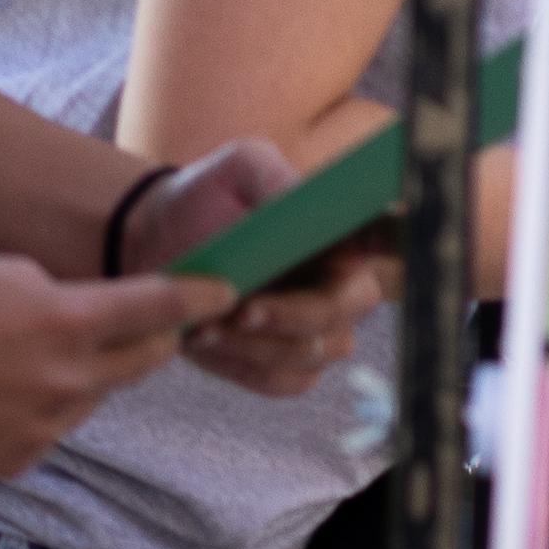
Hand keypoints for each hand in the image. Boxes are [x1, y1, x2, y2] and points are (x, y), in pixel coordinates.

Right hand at [0, 248, 222, 474]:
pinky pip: (48, 432)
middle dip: (151, 339)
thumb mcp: (6, 272)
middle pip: (139, 362)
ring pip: (91, 400)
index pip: (154, 308)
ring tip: (29, 355)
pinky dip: (38, 412)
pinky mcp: (11, 461)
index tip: (225, 290)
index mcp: (65, 321)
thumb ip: (63, 298)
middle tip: (153, 324)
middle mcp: (63, 382)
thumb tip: (90, 321)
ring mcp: (39, 429)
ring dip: (85, 378)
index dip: (195, 297)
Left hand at [109, 140, 383, 398]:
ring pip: (308, 354)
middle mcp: (344, 288)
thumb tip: (303, 201)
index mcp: (344, 237)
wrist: (161, 239)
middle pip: (338, 316)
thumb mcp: (239, 167)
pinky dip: (242, 365)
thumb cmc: (211, 196)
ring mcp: (319, 333)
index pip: (387, 245)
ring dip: (254, 344)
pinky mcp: (284, 366)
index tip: (355, 253)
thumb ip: (273, 175)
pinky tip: (204, 340)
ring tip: (206, 325)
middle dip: (290, 316)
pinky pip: (280, 381)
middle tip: (243, 307)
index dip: (386, 250)